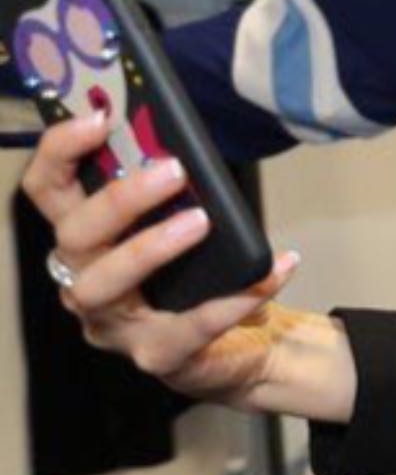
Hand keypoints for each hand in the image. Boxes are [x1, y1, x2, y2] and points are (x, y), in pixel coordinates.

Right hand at [22, 110, 300, 409]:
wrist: (248, 344)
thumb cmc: (206, 275)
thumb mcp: (189, 224)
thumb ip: (176, 192)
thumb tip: (185, 146)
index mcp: (87, 239)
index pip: (48, 189)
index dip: (61, 151)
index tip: (100, 117)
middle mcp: (85, 281)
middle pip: (73, 237)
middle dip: (119, 200)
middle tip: (173, 170)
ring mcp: (114, 326)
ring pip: (104, 286)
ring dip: (151, 247)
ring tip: (202, 221)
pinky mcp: (158, 357)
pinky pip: (188, 329)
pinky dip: (232, 299)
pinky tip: (270, 274)